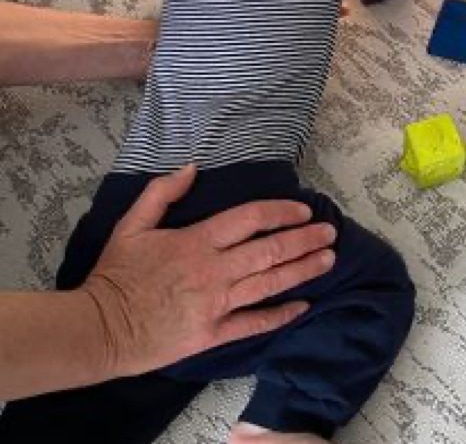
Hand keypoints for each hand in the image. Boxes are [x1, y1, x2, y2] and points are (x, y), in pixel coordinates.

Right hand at [80, 165, 335, 377]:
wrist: (98, 328)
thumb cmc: (117, 274)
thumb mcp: (132, 225)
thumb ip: (162, 193)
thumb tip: (191, 167)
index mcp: (197, 241)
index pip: (250, 219)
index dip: (281, 212)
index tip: (304, 210)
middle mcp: (214, 271)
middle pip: (269, 250)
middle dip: (304, 240)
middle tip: (331, 233)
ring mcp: (216, 304)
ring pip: (269, 284)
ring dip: (302, 271)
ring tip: (329, 260)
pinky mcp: (212, 334)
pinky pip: (253, 324)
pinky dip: (280, 316)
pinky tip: (304, 307)